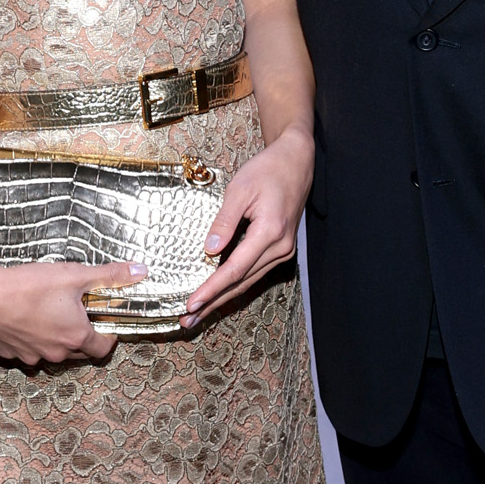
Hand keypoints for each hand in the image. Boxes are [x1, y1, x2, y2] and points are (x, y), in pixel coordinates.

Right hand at [0, 255, 146, 366]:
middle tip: (77, 314)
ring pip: (52, 353)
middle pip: (79, 351)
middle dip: (82, 336)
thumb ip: (110, 275)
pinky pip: (27, 351)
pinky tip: (24, 320)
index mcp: (76, 336)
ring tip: (49, 314)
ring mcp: (32, 356)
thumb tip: (141, 271)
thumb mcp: (75, 275)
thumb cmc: (28, 286)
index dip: (108, 335)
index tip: (104, 322)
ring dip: (55, 339)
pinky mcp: (10, 354)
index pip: (103, 347)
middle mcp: (56, 353)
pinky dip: (30, 340)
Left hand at [182, 125, 313, 326]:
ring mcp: (283, 251)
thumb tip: (209, 249)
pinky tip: (219, 295)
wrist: (297, 162)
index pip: (234, 270)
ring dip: (223, 299)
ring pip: (248, 283)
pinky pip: (255, 273)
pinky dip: (235, 286)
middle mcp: (280, 248)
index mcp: (270, 232)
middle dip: (213, 303)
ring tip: (198, 314)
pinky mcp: (280, 249)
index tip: (191, 304)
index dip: (211, 289)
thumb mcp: (240, 189)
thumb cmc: (268, 170)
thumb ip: (224, 221)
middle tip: (187, 321)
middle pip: (241, 283)